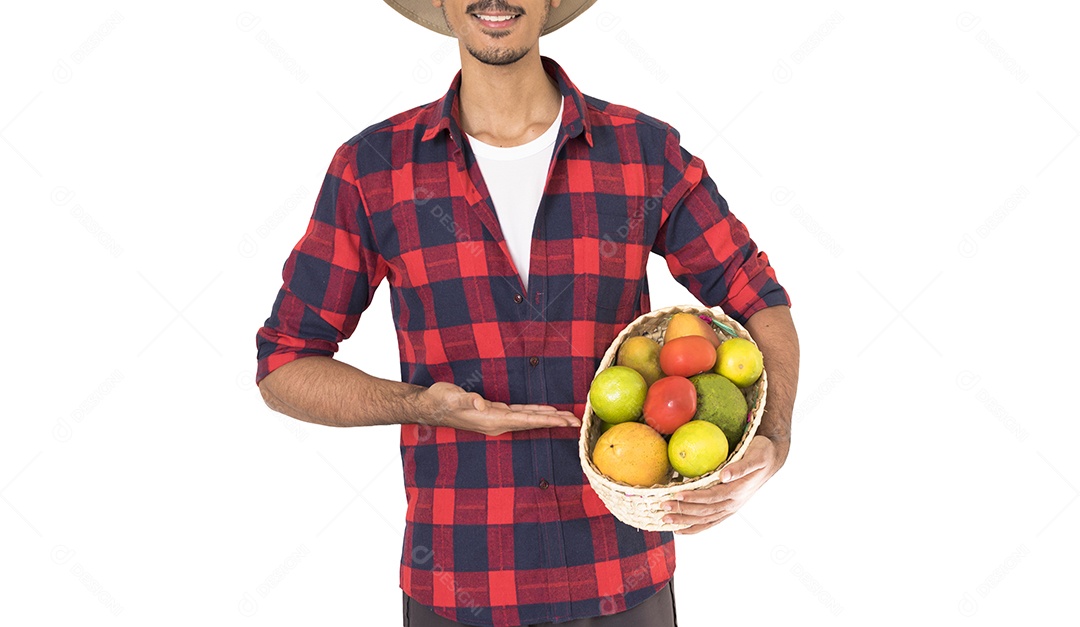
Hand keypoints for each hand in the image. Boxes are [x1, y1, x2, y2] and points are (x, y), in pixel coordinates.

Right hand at [417, 382, 580, 435]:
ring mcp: (496, 420)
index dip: (546, 419)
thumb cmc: (440, 401)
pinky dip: (535, 413)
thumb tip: (479, 402)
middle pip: (532, 422)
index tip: (564, 421)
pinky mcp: (494, 413)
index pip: (525, 420)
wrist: (429, 406)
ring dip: (548, 418)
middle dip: (554, 422)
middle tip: (577, 422)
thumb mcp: (451, 397)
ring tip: (567, 418)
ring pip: (528, 419)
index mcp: (492, 420)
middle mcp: (497, 423)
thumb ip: (466, 400)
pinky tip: (544, 411)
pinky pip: (521, 414)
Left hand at [661, 435, 785, 534]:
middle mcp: (733, 503)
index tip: (677, 494)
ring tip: (665, 519)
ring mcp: (730, 508)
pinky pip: (710, 522)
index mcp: (738, 490)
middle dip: (683, 510)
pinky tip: (680, 530)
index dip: (694, 497)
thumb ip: (741, 467)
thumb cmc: (762, 453)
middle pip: (705, 511)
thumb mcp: (756, 456)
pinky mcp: (727, 509)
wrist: (770, 461)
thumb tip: (725, 475)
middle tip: (662, 507)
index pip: (712, 496)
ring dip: (685, 520)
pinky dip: (694, 527)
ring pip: (705, 519)